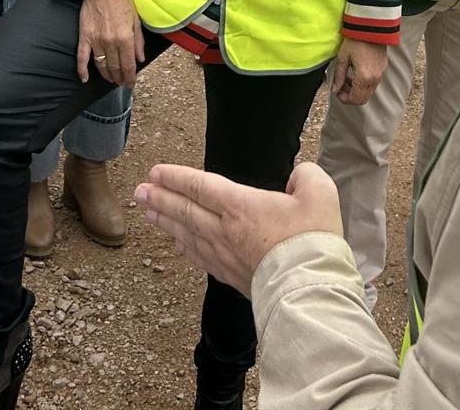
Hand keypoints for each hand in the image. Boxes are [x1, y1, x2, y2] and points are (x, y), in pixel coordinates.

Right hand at [77, 0, 144, 85]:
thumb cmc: (122, 1)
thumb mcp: (136, 20)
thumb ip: (139, 42)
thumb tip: (140, 59)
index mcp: (125, 39)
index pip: (128, 65)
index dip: (130, 77)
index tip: (131, 83)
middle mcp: (111, 43)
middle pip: (115, 68)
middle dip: (119, 78)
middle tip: (121, 83)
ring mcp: (96, 41)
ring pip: (101, 65)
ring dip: (106, 75)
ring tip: (110, 80)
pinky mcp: (84, 37)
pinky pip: (81, 57)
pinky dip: (82, 70)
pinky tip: (84, 79)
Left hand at [136, 161, 342, 291]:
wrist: (308, 288)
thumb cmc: (312, 240)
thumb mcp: (320, 193)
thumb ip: (306, 176)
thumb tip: (298, 176)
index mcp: (240, 205)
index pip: (200, 186)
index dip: (176, 177)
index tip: (156, 172)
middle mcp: (224, 229)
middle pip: (184, 210)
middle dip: (160, 198)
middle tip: (139, 191)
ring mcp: (224, 255)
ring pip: (186, 233)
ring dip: (165, 221)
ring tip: (148, 212)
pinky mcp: (230, 276)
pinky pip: (198, 257)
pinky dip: (184, 246)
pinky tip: (177, 243)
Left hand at [331, 39, 388, 105]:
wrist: (371, 28)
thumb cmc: (356, 40)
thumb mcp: (343, 58)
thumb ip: (339, 76)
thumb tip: (335, 89)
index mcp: (363, 77)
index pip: (354, 99)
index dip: (344, 99)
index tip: (337, 92)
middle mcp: (374, 79)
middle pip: (362, 99)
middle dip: (350, 96)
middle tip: (341, 86)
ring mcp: (380, 74)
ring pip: (368, 92)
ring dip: (357, 90)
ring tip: (347, 78)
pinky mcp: (383, 69)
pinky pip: (373, 84)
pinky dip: (364, 84)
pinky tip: (356, 73)